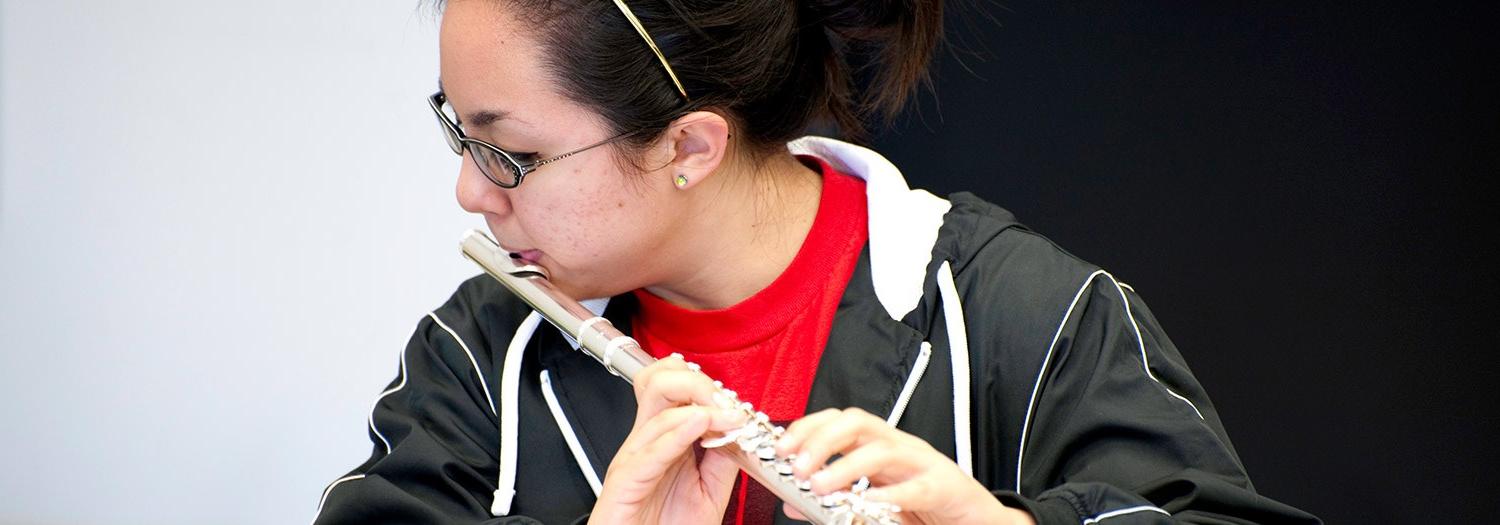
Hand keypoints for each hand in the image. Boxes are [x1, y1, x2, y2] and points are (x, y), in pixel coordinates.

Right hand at [588, 355, 745, 524]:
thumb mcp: (710, 490)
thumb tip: (740, 430)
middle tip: (726, 400)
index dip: (708, 386)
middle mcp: (647, 442)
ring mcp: (634, 458)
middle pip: (660, 384)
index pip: (676, 387)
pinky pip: (649, 452)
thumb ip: (724, 459)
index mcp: (664, 439)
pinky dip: (676, 435)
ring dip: (698, 406)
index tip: (736, 402)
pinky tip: (698, 425)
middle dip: (697, 382)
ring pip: (656, 409)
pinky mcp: (625, 481)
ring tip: (726, 416)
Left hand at [775, 407, 1034, 524]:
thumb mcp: (874, 502)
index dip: (807, 427)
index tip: (780, 448)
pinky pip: (916, 487)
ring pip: (882, 449)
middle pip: (857, 422)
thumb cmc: (925, 506)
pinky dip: (890, 495)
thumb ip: (835, 501)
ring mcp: (924, 463)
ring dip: (846, 466)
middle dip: (822, 439)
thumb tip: (792, 505)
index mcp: (881, 444)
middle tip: (796, 467)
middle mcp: (900, 445)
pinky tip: (866, 503)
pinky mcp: (945, 487)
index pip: (839, 420)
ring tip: (820, 487)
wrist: (979, 519)